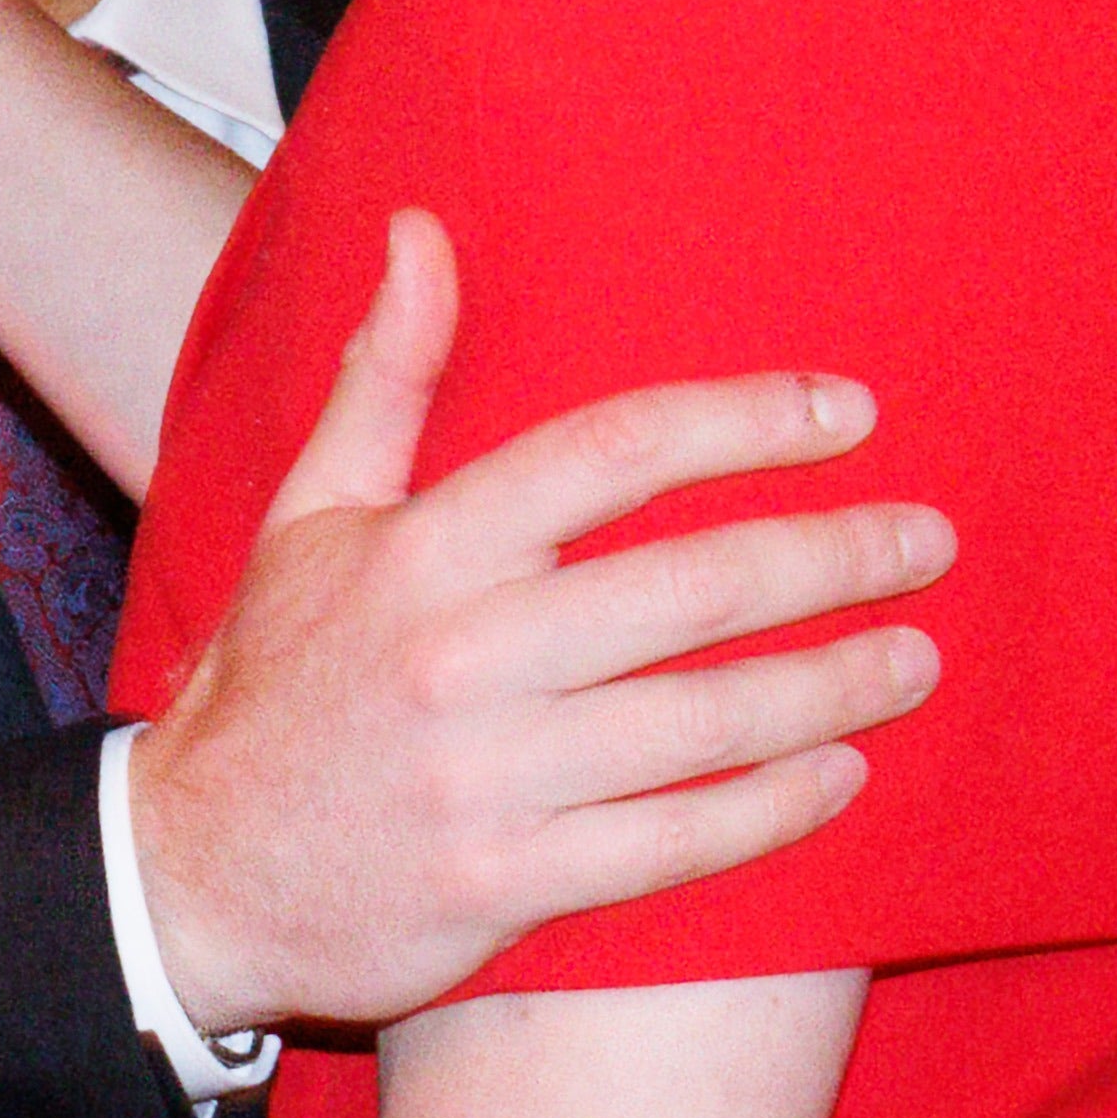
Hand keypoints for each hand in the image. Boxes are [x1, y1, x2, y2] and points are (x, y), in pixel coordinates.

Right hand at [125, 211, 949, 1037]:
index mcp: (417, 551)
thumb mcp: (308, 515)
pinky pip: (676, 842)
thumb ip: (386, 377)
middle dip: (833, 556)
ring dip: (833, 684)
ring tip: (913, 656)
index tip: (846, 413)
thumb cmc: (274, 681)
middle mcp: (454, 656)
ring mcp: (482, 778)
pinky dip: (776, 806)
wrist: (191, 876)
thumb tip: (420, 229)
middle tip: (925, 541)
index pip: (609, 453)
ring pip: (705, 721)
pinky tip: (842, 774)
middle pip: (690, 588)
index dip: (744, 421)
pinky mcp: (503, 887)